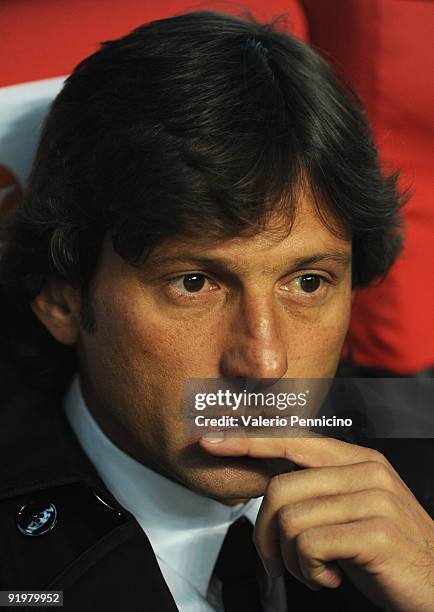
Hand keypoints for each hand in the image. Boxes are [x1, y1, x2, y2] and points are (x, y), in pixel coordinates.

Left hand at [200, 434, 433, 611]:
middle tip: (277, 562)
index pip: (292, 442)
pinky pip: (309, 544)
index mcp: (357, 460)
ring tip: (316, 571)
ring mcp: (373, 498)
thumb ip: (318, 491)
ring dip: (292, 558)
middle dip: (265, 533)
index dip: (249, 442)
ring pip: (290, 519)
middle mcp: (366, 471)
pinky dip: (310, 570)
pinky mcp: (375, 532)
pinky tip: (331, 577)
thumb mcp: (352, 510)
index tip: (213, 442)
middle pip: (280, 488)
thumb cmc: (388, 551)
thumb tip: (268, 488)